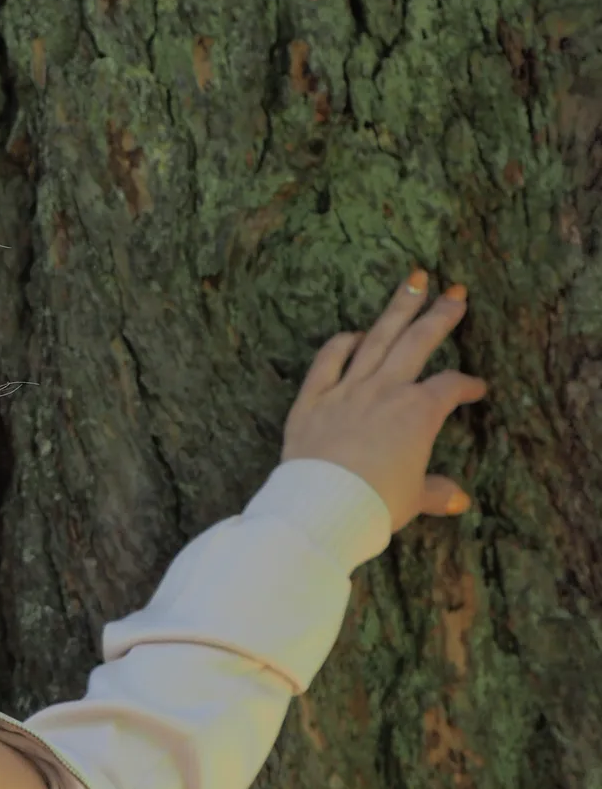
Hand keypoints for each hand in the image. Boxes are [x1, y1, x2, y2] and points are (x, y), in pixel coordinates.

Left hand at [279, 268, 489, 533]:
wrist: (322, 507)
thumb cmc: (374, 504)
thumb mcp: (412, 499)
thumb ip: (435, 492)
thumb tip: (459, 501)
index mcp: (418, 412)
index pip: (450, 388)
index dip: (466, 386)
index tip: (475, 389)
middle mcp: (386, 390)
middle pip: (418, 343)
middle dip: (440, 315)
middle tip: (456, 291)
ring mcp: (347, 390)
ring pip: (377, 339)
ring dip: (397, 309)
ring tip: (414, 281)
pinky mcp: (312, 399)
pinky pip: (327, 361)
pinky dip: (341, 344)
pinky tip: (353, 334)